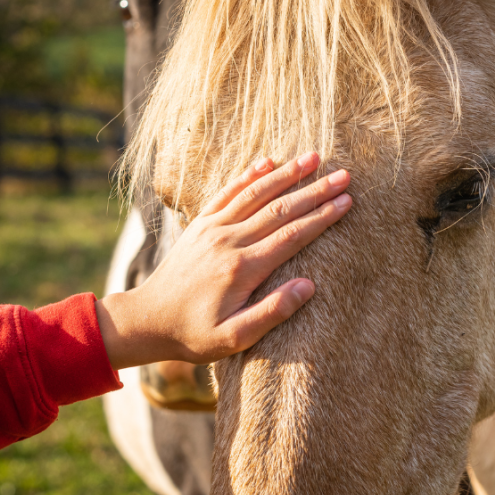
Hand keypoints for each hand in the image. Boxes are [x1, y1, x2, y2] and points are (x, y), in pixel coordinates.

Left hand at [96, 152, 350, 369]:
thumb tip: (309, 286)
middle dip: (315, 191)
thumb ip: (273, 312)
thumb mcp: (235, 337)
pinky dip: (249, 175)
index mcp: (243, 268)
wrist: (148, 320)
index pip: (292, 235)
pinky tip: (267, 161)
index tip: (346, 201)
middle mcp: (229, 241)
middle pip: (281, 209)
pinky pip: (228, 192)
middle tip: (344, 176)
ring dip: (287, 174)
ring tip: (313, 157)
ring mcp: (213, 228)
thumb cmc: (195, 334)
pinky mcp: (201, 224)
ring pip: (256, 194)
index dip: (322, 217)